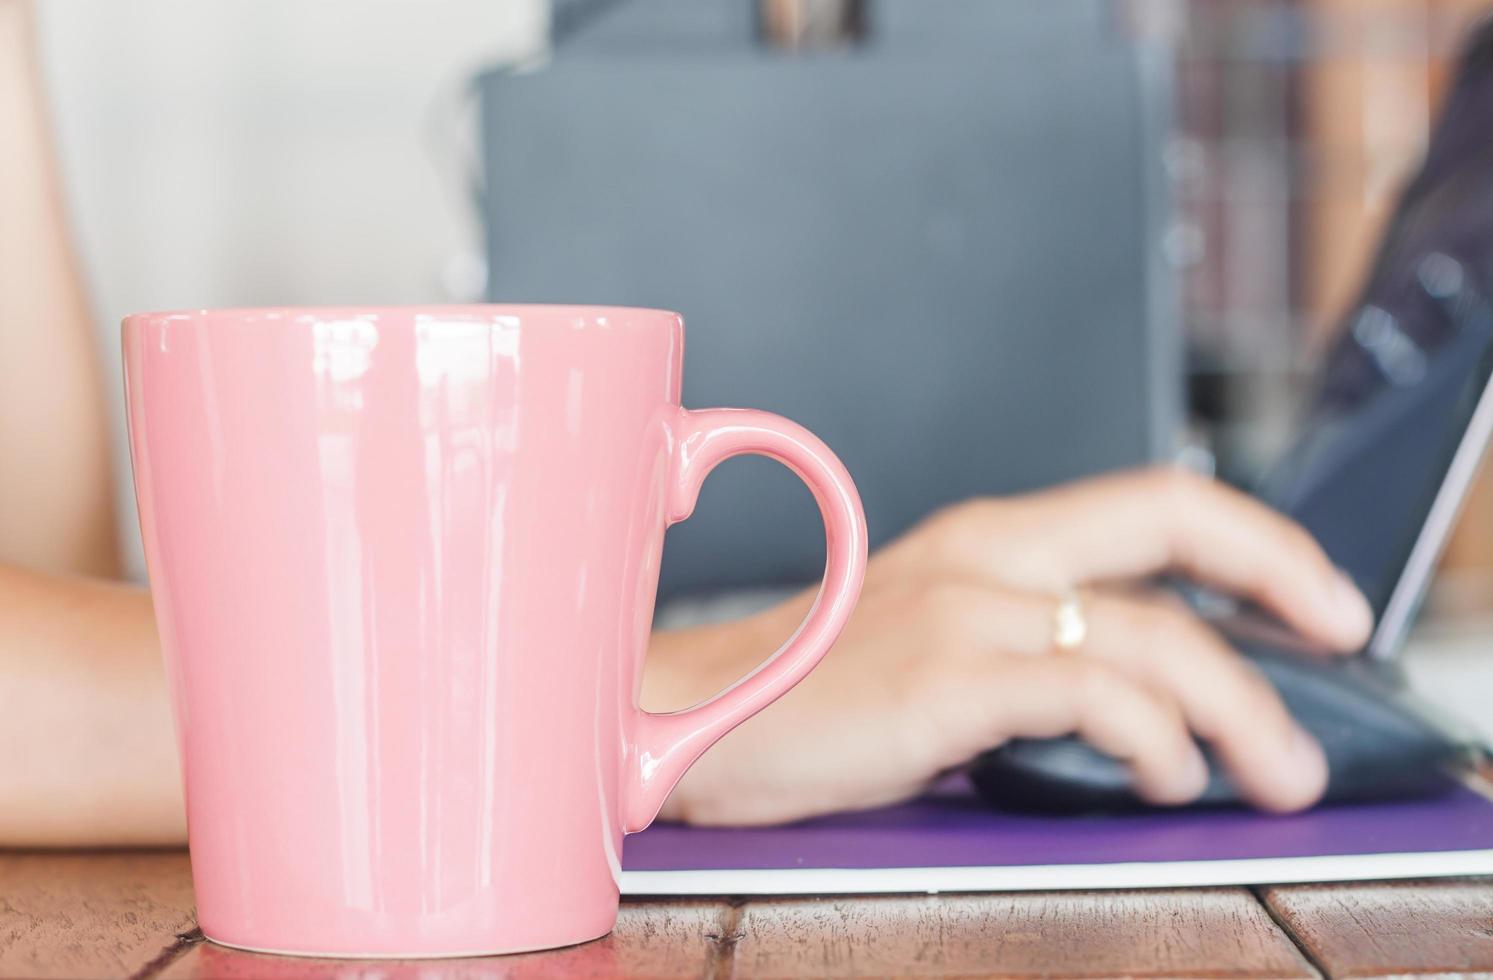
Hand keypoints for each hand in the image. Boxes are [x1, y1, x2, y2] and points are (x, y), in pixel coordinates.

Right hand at [643, 467, 1373, 824]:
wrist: (679, 716)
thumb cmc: (800, 692)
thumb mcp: (927, 645)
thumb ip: (1023, 647)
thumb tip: (1134, 698)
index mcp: (984, 537)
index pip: (1151, 501)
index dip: (1252, 535)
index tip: (1311, 591)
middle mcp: (984, 553)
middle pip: (1174, 521)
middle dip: (1283, 571)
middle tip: (1340, 630)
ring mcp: (963, 609)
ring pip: (1154, 633)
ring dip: (1242, 706)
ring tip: (1273, 769)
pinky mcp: (941, 680)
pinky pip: (1091, 695)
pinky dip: (1153, 737)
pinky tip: (1163, 775)